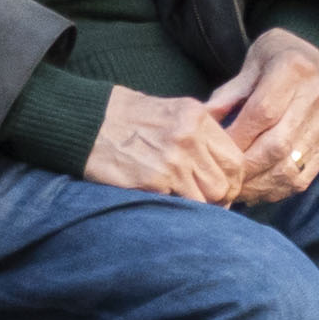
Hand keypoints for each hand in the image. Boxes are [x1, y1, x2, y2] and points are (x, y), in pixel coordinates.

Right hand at [83, 85, 248, 202]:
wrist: (84, 121)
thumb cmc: (125, 117)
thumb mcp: (170, 111)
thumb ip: (198, 133)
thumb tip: (221, 166)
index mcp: (197, 116)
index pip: (235, 158)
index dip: (232, 180)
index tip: (222, 189)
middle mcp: (189, 136)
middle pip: (225, 183)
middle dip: (218, 199)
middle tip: (205, 204)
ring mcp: (172, 159)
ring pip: (207, 199)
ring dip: (198, 206)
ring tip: (183, 203)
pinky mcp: (153, 180)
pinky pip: (180, 205)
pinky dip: (176, 208)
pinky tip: (163, 200)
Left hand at [205, 28, 318, 205]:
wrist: (316, 60)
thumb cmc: (276, 60)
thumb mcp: (250, 64)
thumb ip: (228, 95)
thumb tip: (201, 124)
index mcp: (293, 69)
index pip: (262, 113)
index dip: (236, 137)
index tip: (213, 150)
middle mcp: (315, 97)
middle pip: (277, 145)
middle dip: (244, 166)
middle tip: (220, 175)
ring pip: (290, 167)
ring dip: (257, 184)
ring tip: (234, 188)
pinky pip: (302, 177)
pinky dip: (276, 190)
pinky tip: (256, 190)